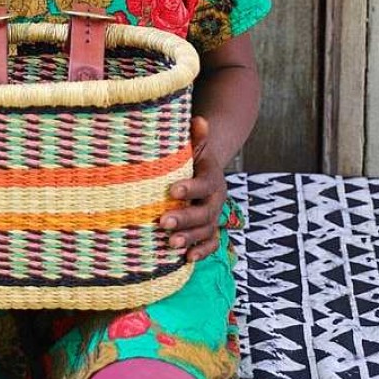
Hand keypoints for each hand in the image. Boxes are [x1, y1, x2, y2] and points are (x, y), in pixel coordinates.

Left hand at [160, 115, 226, 262]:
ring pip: (206, 230)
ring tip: (170, 244)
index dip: (190, 188)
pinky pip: (211, 244)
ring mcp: (214, 217)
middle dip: (185, 218)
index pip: (204, 184)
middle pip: (204, 212)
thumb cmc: (192, 159)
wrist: (205, 172)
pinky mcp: (210, 230)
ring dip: (190, 238)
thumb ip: (196, 137)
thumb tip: (199, 119)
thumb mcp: (195, 147)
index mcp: (212, 178)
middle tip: (163, 222)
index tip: (171, 190)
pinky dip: (202, 252)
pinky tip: (187, 259)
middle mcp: (216, 200)